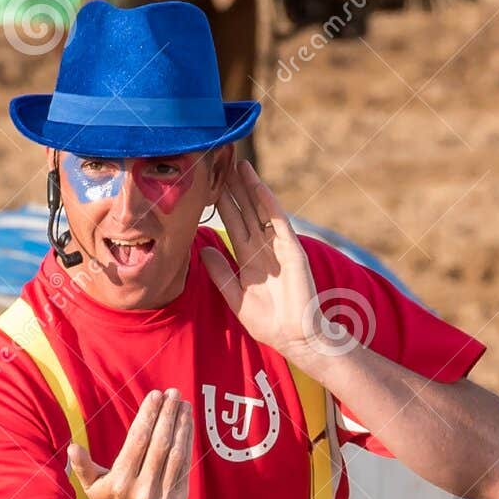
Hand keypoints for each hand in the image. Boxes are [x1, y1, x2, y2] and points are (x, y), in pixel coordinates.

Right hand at [68, 388, 192, 498]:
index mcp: (120, 482)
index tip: (155, 395)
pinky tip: (188, 425)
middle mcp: (142, 490)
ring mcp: (162, 498)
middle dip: (168, 415)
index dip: (148, 415)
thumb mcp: (90, 486)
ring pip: (176, 454)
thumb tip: (72, 448)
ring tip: (184, 405)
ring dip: (182, 426)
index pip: (138, 441)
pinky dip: (187, 443)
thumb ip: (83, 466)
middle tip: (173, 393)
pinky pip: (184, 467)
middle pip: (160, 444)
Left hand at [199, 159, 319, 361]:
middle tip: (220, 162)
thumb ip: (221, 274)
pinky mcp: (291, 249)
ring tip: (237, 165)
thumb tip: (204, 251)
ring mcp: (277, 246)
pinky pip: (278, 221)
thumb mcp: (235, 297)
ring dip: (250, 188)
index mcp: (248, 259)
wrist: (294, 337)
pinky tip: (257, 186)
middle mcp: (263, 248)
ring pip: (261, 210)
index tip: (208, 184)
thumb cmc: (269, 323)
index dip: (222, 204)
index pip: (233, 225)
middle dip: (233, 189)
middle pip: (245, 211)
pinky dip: (268, 203)